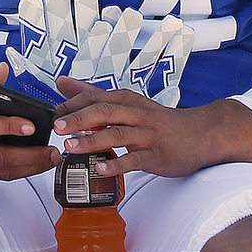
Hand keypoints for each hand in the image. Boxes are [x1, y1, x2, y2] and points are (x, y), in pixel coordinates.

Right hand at [0, 63, 54, 182]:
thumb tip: (4, 69)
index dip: (9, 127)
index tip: (31, 125)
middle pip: (0, 158)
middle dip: (31, 157)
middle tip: (54, 151)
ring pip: (1, 172)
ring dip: (29, 168)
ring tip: (51, 160)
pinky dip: (16, 172)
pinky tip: (34, 165)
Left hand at [51, 78, 251, 177]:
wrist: (199, 134)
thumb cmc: (159, 121)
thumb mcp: (128, 102)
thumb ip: (93, 94)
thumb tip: (61, 82)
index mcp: (127, 100)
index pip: (96, 97)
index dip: (73, 104)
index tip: (52, 113)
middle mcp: (136, 113)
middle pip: (105, 111)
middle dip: (79, 118)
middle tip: (57, 127)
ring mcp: (147, 135)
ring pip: (117, 134)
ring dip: (93, 141)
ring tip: (71, 148)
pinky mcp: (156, 155)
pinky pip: (134, 159)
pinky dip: (117, 164)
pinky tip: (101, 169)